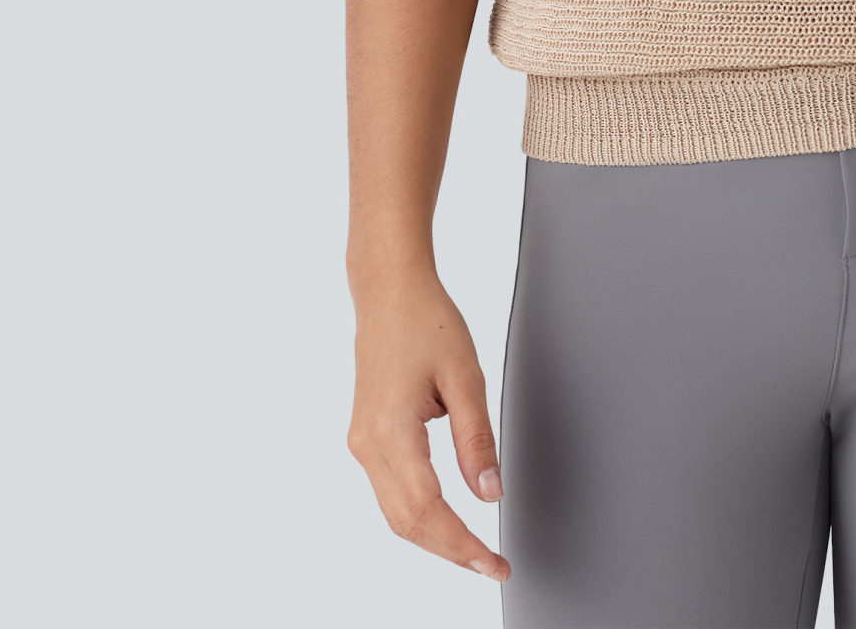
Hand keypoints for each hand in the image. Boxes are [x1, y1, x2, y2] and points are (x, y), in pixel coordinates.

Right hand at [347, 267, 507, 581]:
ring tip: (474, 549)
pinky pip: (390, 492)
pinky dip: (419, 515)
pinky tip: (446, 518)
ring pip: (395, 514)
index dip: (462, 545)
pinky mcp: (366, 437)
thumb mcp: (465, 375)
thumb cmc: (425, 320)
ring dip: (434, 538)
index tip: (494, 562)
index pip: (428, 510)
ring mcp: (362, 443)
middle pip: (407, 523)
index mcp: (391, 430)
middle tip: (491, 564)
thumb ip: (477, 438)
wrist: (389, 291)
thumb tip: (489, 493)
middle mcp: (368, 444)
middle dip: (450, 551)